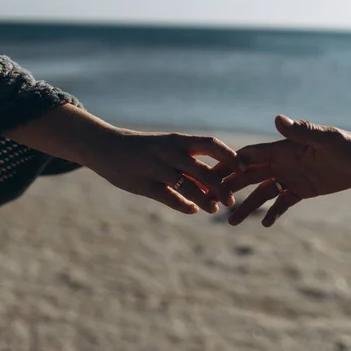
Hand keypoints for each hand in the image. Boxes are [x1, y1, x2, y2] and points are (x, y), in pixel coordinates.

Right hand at [5, 104, 243, 213]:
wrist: (105, 147)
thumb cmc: (144, 147)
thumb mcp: (167, 147)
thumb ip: (189, 161)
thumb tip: (214, 179)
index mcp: (178, 140)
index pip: (212, 145)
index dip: (230, 157)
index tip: (244, 169)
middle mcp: (169, 153)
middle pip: (204, 171)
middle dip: (221, 187)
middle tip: (231, 200)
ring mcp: (156, 169)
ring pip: (188, 187)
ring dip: (205, 200)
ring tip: (214, 209)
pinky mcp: (144, 185)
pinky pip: (170, 199)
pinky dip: (184, 206)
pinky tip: (193, 210)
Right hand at [222, 115, 350, 225]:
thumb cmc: (346, 145)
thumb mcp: (325, 139)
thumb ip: (301, 131)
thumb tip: (278, 119)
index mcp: (282, 150)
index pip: (248, 156)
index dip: (228, 164)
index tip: (209, 174)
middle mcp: (281, 163)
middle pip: (248, 175)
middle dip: (229, 186)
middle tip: (210, 200)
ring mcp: (290, 177)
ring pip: (261, 193)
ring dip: (247, 206)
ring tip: (231, 222)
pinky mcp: (302, 190)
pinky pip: (282, 203)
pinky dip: (273, 212)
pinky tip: (265, 224)